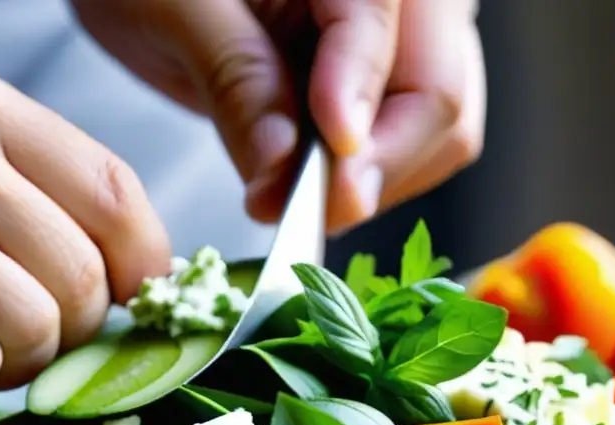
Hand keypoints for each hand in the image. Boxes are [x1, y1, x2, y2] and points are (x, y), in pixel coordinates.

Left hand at [74, 0, 484, 233]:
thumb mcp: (173, 9)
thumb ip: (236, 80)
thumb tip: (282, 169)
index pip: (379, 30)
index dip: (353, 108)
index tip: (325, 181)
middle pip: (439, 95)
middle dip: (372, 168)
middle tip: (296, 213)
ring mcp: (411, 36)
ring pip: (441, 131)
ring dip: (371, 182)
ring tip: (288, 198)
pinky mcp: (396, 79)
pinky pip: (414, 145)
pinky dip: (366, 178)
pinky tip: (308, 185)